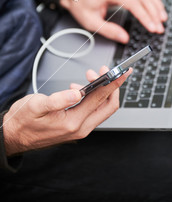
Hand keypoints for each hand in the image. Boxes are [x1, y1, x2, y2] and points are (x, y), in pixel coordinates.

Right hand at [3, 66, 130, 155]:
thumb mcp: (37, 106)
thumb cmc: (23, 121)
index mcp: (74, 123)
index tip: (123, 71)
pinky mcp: (76, 126)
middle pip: (108, 105)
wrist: (12, 136)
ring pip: (101, 107)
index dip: (114, 82)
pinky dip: (91, 96)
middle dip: (111, 85)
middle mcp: (81, 128)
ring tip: (90, 75)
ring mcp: (79, 129)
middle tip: (106, 70)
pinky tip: (80, 88)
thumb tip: (76, 92)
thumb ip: (58, 99)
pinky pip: (91, 110)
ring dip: (100, 89)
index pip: (101, 99)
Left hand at [59, 0, 166, 42]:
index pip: (133, 3)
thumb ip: (108, 30)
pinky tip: (156, 4)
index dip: (144, 15)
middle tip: (160, 27)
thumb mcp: (90, 22)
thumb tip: (124, 38)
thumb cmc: (82, 6)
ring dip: (156, 4)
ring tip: (163, 17)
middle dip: (154, 13)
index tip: (152, 27)